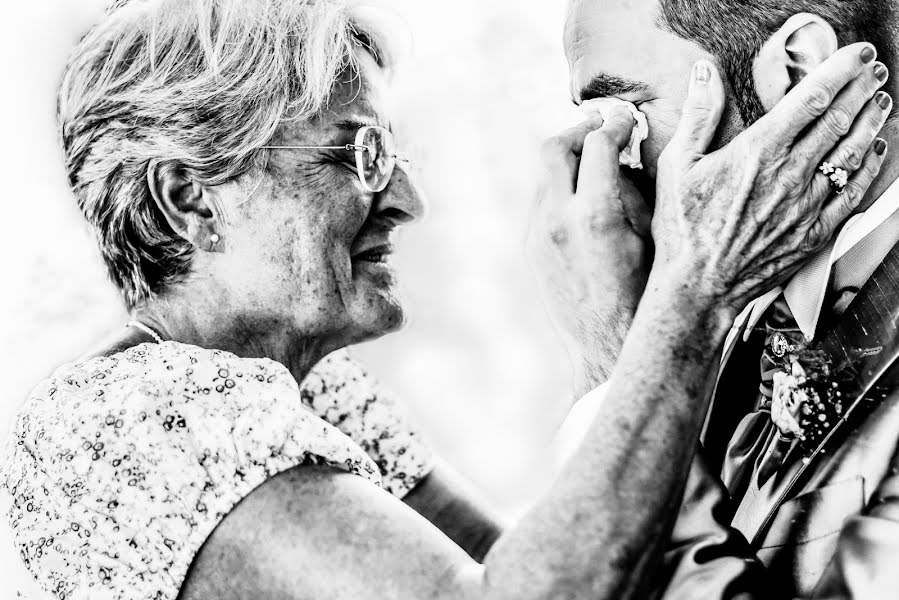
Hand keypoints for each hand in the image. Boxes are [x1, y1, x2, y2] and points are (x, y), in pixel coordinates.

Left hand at [529, 110, 652, 394]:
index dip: (616, 124)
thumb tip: (621, 157)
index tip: (627, 120)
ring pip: (542, 176)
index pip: (598, 144)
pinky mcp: (531, 249)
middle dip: (578, 130)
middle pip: (553, 149)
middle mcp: (557, 221)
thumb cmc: (644, 294)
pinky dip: (559, 187)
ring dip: (566, 159)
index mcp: (595, 215)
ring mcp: (538, 235)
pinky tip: (583, 194)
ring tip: (593, 159)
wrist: (606, 347)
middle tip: (600, 126)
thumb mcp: (651, 238)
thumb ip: (633, 191)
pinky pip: (540, 202)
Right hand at [653, 43, 890, 311]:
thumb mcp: (677, 166)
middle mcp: (790, 174)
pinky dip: (870, 167)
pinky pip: (853, 193)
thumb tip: (704, 72)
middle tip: (874, 69)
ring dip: (871, 121)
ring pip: (852, 153)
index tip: (855, 55)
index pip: (811, 98)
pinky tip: (875, 151)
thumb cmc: (682, 228)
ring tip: (881, 100)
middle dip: (862, 88)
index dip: (839, 71)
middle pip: (839, 120)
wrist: (698, 288)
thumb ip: (697, 115)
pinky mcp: (815, 232)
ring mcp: (808, 205)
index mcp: (758, 152)